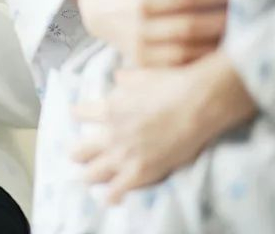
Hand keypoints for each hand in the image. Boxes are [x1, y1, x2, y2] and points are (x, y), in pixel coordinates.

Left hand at [71, 51, 256, 203]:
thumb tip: (118, 77)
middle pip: (78, 151)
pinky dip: (111, 196)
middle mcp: (110, 135)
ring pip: (92, 174)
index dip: (78, 114)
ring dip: (89, 175)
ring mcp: (123, 156)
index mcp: (108, 109)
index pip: (79, 114)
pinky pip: (116, 191)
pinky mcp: (140, 172)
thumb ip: (125, 80)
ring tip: (89, 177)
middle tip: (77, 155)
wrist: (197, 104)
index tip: (78, 115)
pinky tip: (110, 199)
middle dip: (77, 153)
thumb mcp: (142, 76)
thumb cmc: (171, 84)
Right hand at [77, 0, 228, 66]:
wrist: (98, 15)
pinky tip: (221, 52)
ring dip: (217, 45)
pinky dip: (203, 62)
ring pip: (187, 52)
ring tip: (241, 34)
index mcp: (141, 2)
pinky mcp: (147, 66)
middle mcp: (141, 29)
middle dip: (222, 21)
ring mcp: (143, 51)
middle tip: (249, 14)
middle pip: (190, 28)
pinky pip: (180, 67)